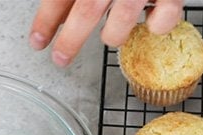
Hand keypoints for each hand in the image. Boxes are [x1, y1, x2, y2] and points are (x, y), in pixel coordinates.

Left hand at [30, 0, 182, 66]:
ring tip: (109, 36)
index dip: (46, 19)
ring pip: (122, 17)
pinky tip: (148, 23)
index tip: (37, 41)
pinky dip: (156, 25)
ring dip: (112, 34)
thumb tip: (57, 16)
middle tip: (61, 57)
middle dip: (71, 39)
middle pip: (88, 9)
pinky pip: (165, 15)